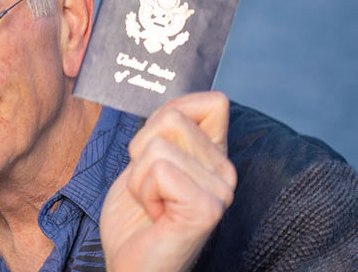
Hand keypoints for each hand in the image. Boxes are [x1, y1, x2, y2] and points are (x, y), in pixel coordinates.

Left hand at [101, 92, 237, 271]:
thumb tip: (174, 107)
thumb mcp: (143, 163)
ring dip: (139, 178)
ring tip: (152, 204)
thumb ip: (162, 133)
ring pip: (157, 146)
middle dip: (140, 152)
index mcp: (214, 156)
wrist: (132, 266)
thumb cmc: (134, 220)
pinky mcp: (207, 208)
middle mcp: (226, 171)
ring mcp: (221, 190)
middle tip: (150, 188)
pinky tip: (156, 215)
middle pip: (172, 118)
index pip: (211, 101)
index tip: (155, 152)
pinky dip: (144, 191)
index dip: (171, 114)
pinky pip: (160, 170)